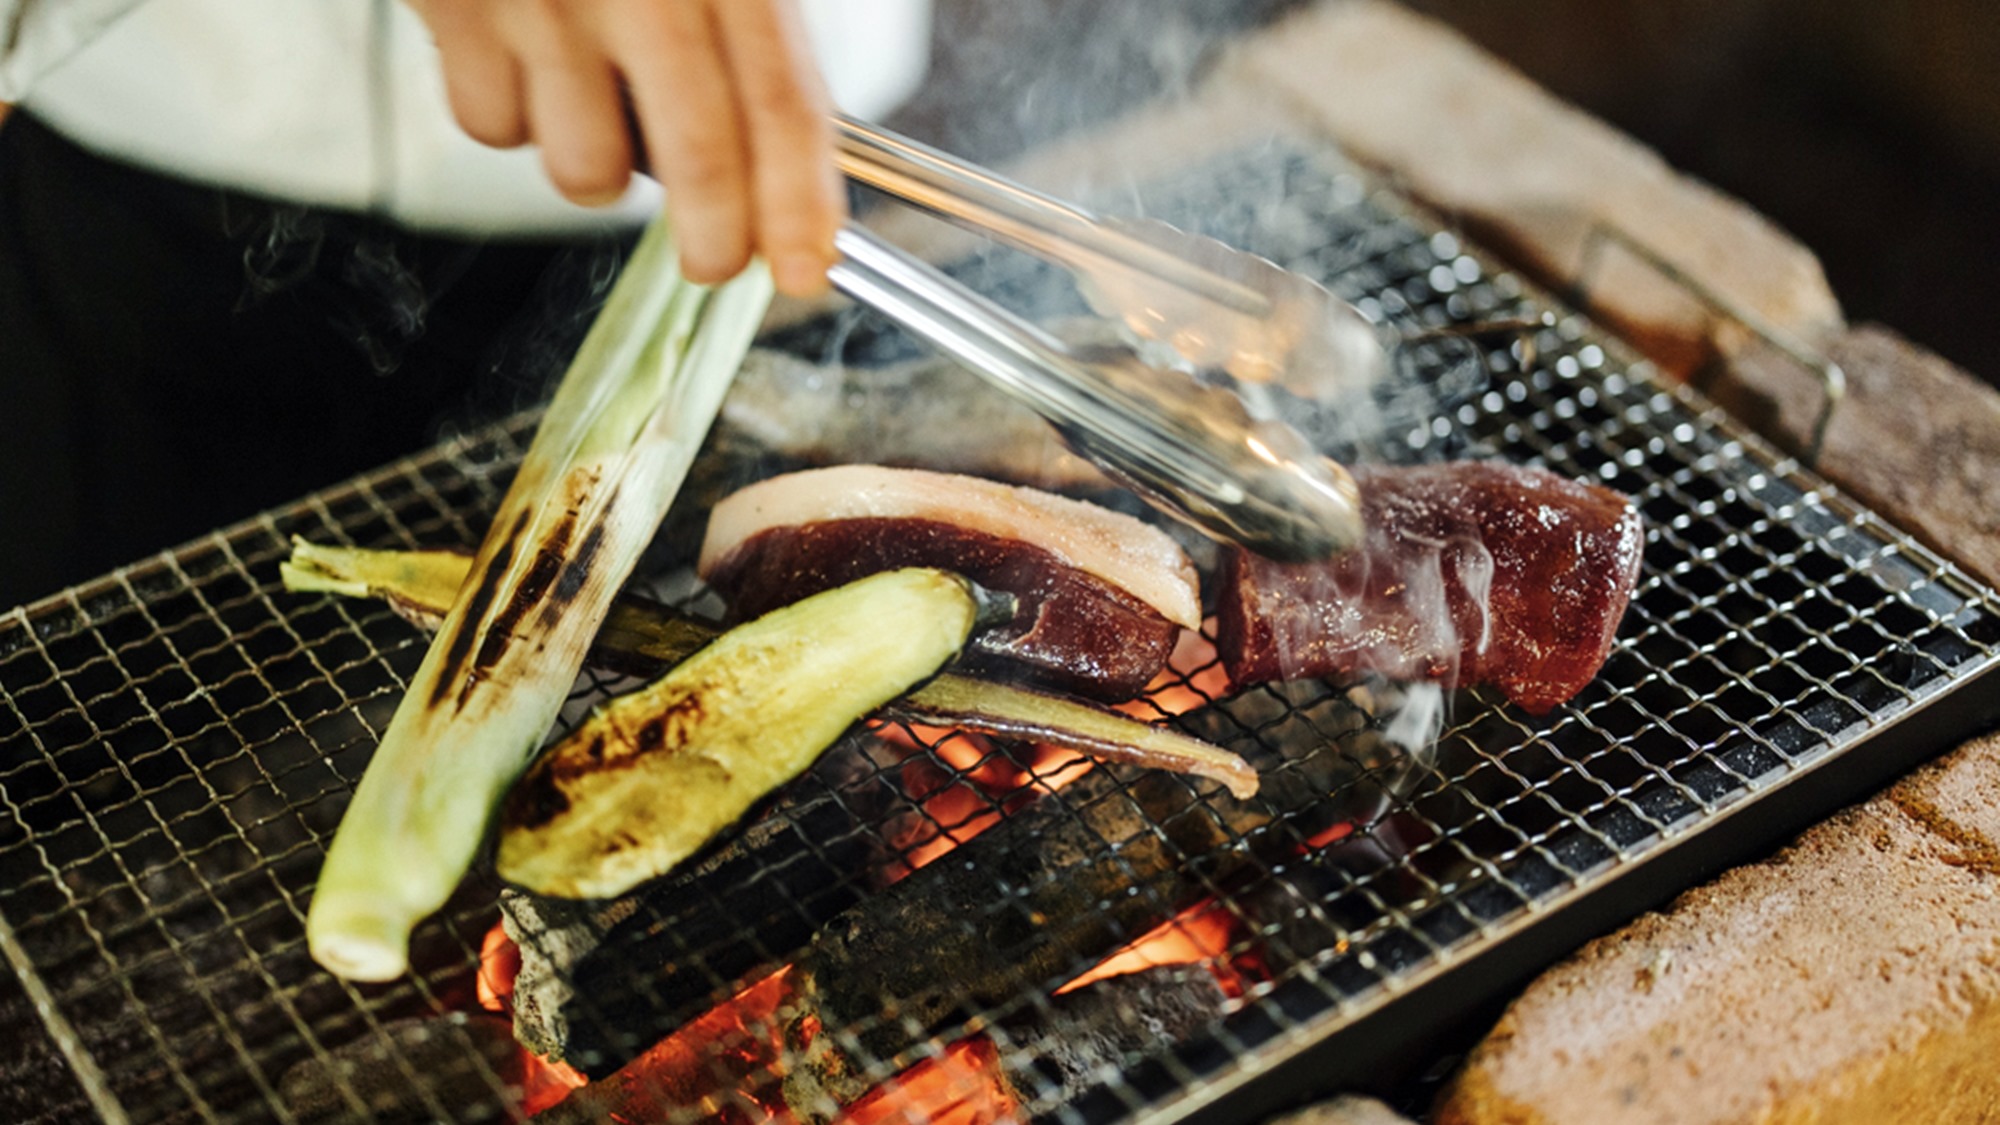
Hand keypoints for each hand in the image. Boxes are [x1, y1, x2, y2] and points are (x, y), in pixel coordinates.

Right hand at [411, 0, 843, 297]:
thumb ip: (759, 12)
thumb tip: (794, 142)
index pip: (782, 105)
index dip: (800, 203)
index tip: (807, 265)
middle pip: (698, 160)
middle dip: (715, 239)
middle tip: (717, 258)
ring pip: (584, 167)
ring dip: (600, 165)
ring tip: (603, 107)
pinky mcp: (449, 5)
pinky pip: (490, 124)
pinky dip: (514, 118)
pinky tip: (528, 62)